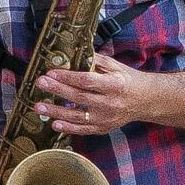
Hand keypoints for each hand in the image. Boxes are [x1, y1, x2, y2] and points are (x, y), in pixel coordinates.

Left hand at [35, 60, 155, 136]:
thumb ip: (94, 61)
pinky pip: (83, 130)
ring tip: (39, 106)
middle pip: (79, 97)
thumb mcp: (114, 66)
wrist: (145, 100)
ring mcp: (106, 118)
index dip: (68, 77)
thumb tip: (71, 55)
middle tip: (40, 83)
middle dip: (57, 90)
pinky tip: (54, 123)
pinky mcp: (103, 128)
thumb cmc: (127, 80)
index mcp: (114, 85)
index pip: (87, 80)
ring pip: (77, 116)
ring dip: (56, 112)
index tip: (52, 72)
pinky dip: (68, 128)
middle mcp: (110, 103)